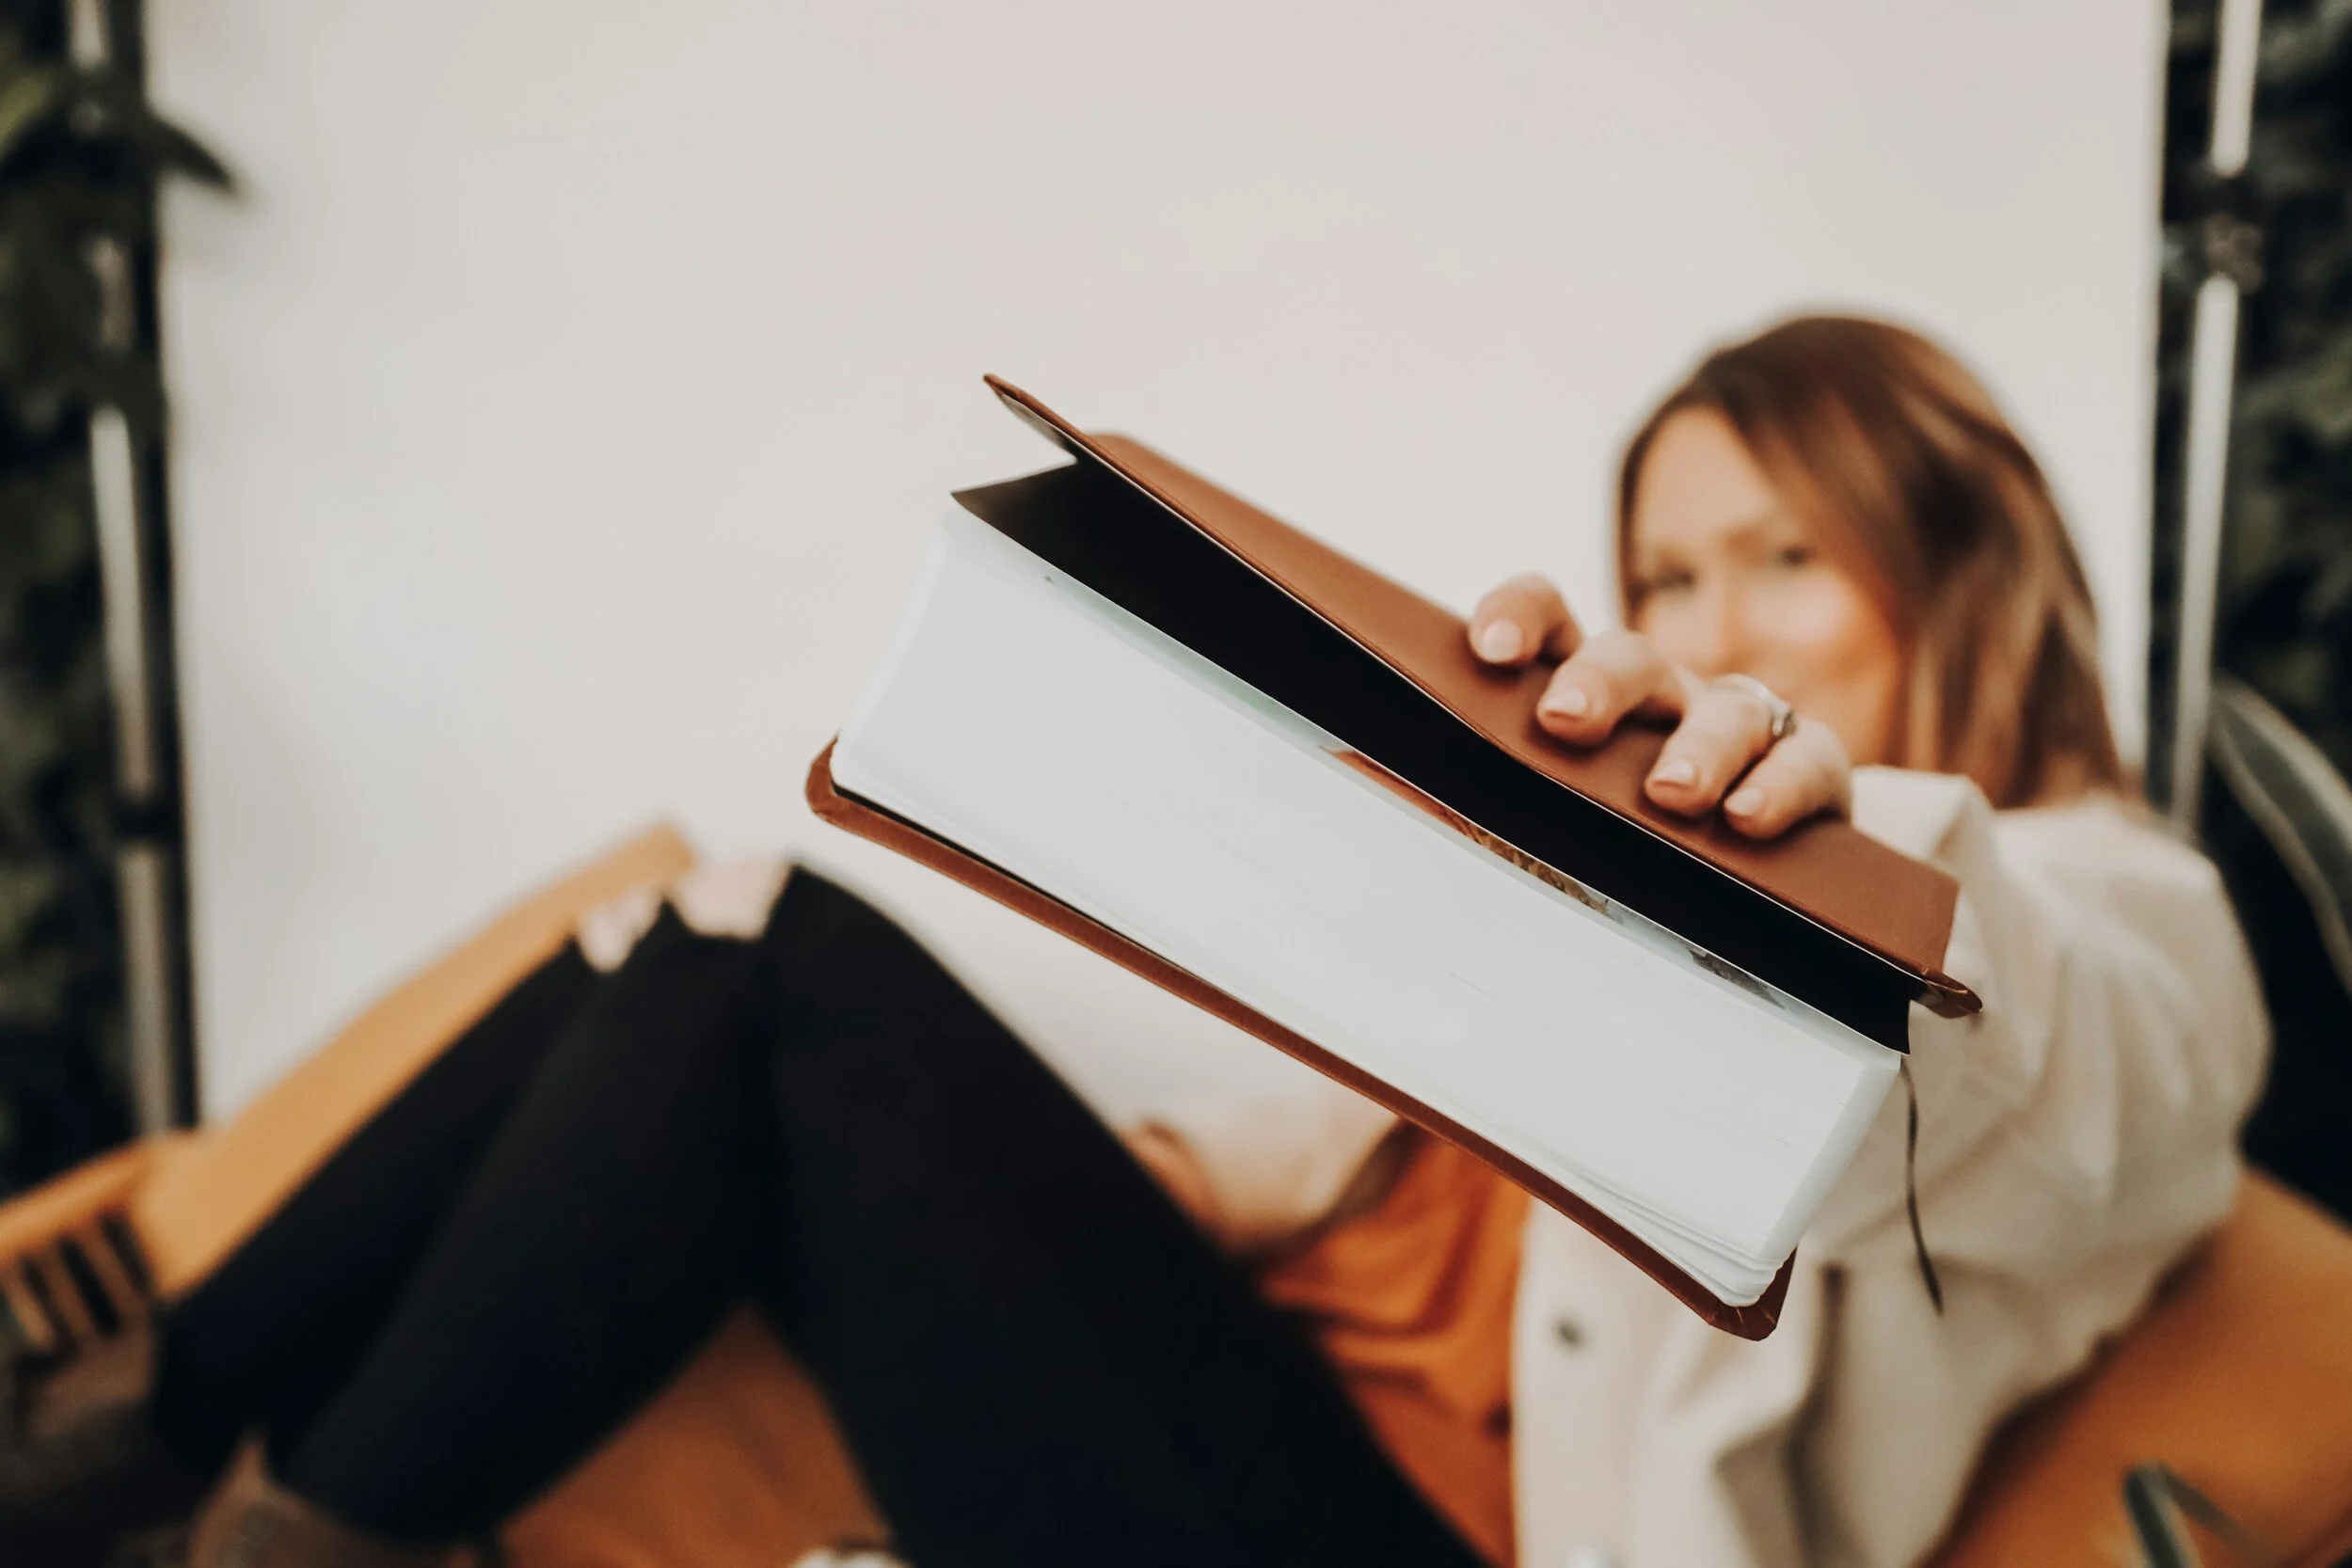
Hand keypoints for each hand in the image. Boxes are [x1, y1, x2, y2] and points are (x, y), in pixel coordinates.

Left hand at [1467, 574, 1850, 838]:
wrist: (1751, 873)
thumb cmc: (1622, 838)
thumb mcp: (1549, 816)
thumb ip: (1472, 795)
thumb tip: (1359, 775)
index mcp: (1588, 689)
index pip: (1550, 620)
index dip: (1519, 617)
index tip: (1490, 649)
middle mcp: (1661, 692)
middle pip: (1631, 656)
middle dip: (1598, 683)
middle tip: (1564, 721)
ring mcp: (1737, 723)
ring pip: (1726, 708)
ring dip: (1698, 747)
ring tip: (1669, 792)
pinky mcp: (1806, 764)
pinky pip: (1804, 757)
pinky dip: (1779, 784)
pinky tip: (1748, 816)